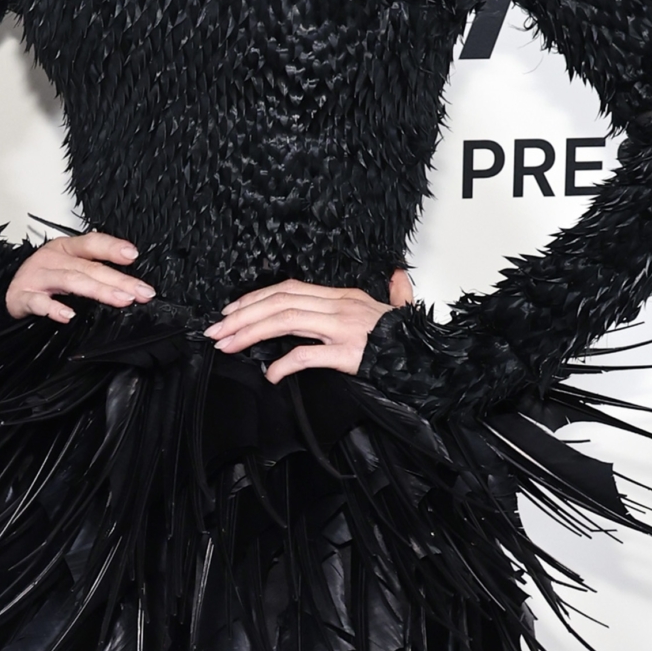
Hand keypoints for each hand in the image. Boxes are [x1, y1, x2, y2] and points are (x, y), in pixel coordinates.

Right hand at [5, 233, 154, 322]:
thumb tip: (128, 284)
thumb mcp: (68, 267)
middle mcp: (52, 259)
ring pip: (70, 280)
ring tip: (120, 300)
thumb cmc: (42, 280)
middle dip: (118, 280)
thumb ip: (94, 271)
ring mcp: (37, 277)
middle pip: (89, 267)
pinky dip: (53, 308)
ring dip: (98, 290)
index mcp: (65, 249)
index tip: (133, 255)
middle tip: (140, 292)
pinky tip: (68, 315)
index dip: (112, 247)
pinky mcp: (22, 297)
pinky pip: (39, 302)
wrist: (9, 293)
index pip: (91, 243)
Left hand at [205, 270, 413, 383]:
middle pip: (280, 301)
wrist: (435, 361)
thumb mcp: (401, 309)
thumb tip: (398, 276)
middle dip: (242, 315)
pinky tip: (270, 375)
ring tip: (228, 346)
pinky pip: (307, 356)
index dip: (256, 298)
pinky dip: (283, 365)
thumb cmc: (412, 341)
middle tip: (216, 331)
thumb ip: (397, 292)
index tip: (231, 312)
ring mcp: (345, 328)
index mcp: (345, 296)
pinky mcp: (349, 353)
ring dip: (251, 333)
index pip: (289, 289)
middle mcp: (341, 306)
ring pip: (287, 320)